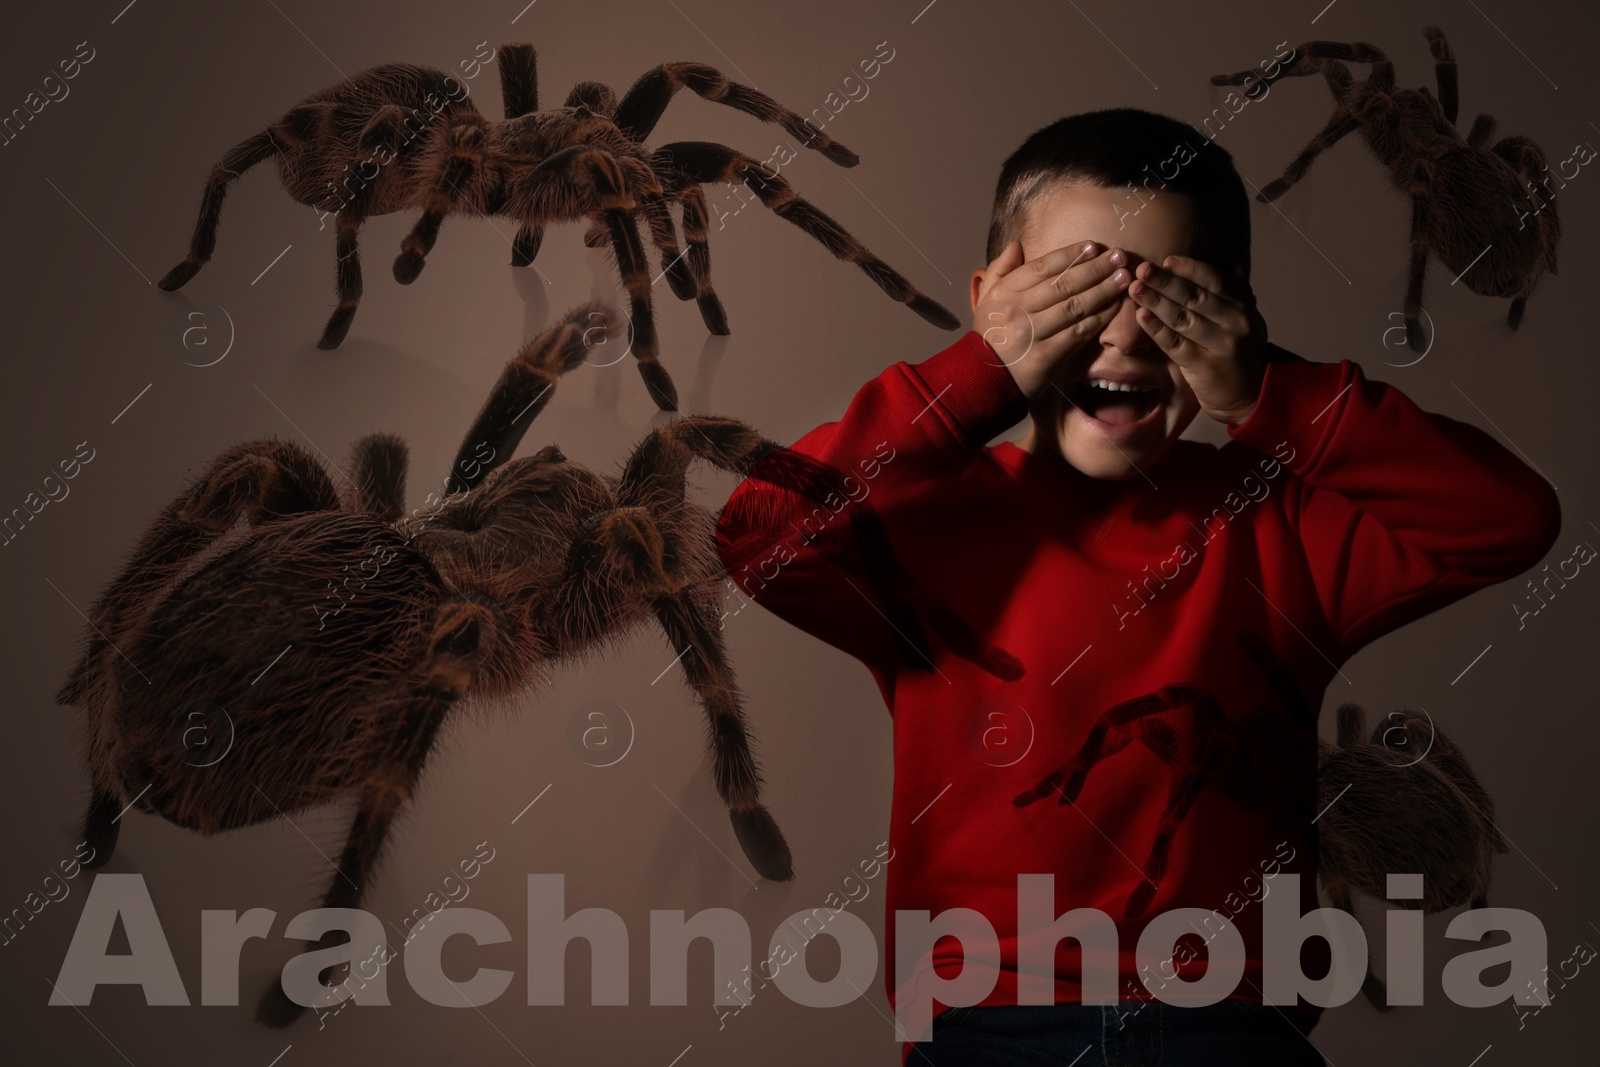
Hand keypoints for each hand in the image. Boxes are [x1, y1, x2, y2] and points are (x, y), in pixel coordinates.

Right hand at [972, 240, 1131, 399]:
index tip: (1093, 246)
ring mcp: (1032, 334)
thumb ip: (999, 270)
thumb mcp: (986, 299)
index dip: (1071, 254)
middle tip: (1119, 257)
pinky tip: (1114, 307)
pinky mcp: (1046, 356)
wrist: (982, 380)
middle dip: (1095, 268)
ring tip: (1124, 278)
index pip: (1043, 266)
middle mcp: (1018, 310)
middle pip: (1064, 283)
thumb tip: (1016, 245)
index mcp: (1005, 292)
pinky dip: (1098, 319)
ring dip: (1103, 290)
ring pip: (1074, 306)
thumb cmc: (989, 336)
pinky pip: (1077, 333)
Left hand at [1127, 255, 1267, 425]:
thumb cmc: (1235, 352)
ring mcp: (1220, 345)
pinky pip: (1175, 343)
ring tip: (1135, 289)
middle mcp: (1235, 323)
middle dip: (1165, 281)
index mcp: (1243, 307)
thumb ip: (1222, 298)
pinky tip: (1141, 316)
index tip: (1166, 260)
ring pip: (1182, 318)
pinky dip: (1156, 328)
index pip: (1214, 280)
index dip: (1189, 269)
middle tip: (1141, 269)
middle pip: (1194, 297)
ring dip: (1155, 301)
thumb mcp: (1240, 320)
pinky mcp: (1203, 365)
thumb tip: (1189, 271)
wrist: (1249, 394)